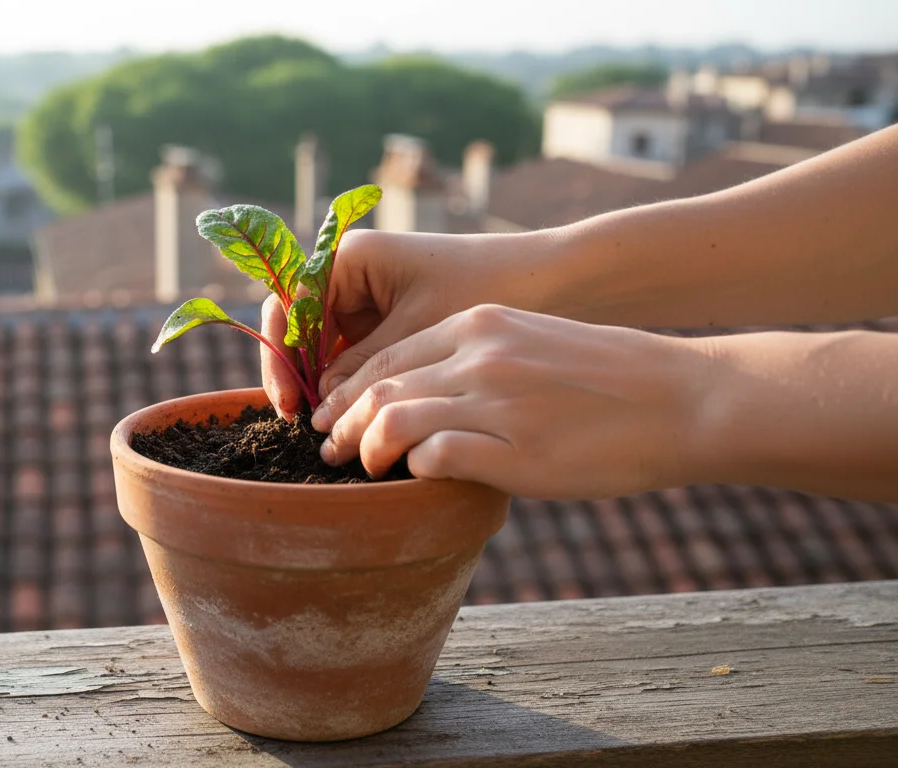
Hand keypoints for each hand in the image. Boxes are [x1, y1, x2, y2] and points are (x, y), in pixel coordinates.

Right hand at [261, 229, 551, 419]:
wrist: (552, 280)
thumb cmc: (487, 288)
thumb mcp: (420, 332)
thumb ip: (365, 364)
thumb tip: (321, 403)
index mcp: (350, 257)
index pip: (289, 304)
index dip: (281, 356)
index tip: (290, 404)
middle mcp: (351, 274)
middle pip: (300, 329)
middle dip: (297, 376)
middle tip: (303, 427)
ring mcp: (369, 300)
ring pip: (324, 348)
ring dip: (323, 387)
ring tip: (331, 433)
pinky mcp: (389, 323)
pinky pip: (353, 356)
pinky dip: (352, 386)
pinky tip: (358, 420)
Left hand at [308, 305, 715, 498]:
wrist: (683, 399)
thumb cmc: (612, 378)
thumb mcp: (534, 343)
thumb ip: (478, 361)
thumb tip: (427, 399)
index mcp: (479, 325)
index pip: (387, 355)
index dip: (348, 389)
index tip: (332, 413)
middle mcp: (478, 355)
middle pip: (378, 387)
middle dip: (341, 421)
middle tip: (327, 447)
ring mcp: (495, 401)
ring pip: (392, 420)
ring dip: (364, 448)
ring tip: (360, 468)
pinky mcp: (515, 448)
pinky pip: (434, 456)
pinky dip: (412, 468)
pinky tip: (414, 478)